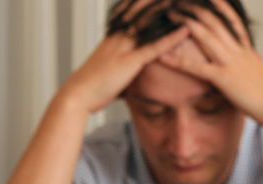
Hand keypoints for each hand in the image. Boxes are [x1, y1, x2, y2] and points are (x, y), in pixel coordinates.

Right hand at [56, 0, 189, 113]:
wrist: (77, 96)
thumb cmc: (93, 86)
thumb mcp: (109, 68)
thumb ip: (122, 63)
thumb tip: (130, 69)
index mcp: (114, 36)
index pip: (132, 12)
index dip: (145, 3)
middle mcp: (119, 36)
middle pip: (141, 12)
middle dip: (157, 2)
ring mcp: (124, 47)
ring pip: (148, 24)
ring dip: (167, 13)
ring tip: (184, 3)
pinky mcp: (129, 61)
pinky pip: (154, 47)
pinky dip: (171, 39)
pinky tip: (185, 31)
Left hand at [159, 0, 262, 128]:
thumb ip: (254, 60)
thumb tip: (254, 54)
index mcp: (246, 50)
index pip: (232, 20)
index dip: (219, 5)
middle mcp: (238, 51)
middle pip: (214, 21)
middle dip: (196, 8)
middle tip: (179, 2)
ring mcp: (231, 63)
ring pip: (205, 35)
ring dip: (185, 23)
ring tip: (170, 15)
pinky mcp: (224, 78)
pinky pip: (196, 67)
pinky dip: (178, 60)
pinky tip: (163, 56)